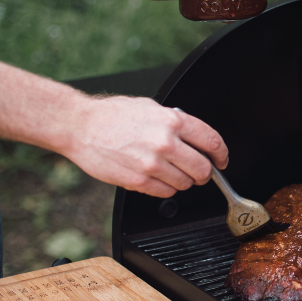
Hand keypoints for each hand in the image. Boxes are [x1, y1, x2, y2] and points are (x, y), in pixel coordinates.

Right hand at [64, 96, 228, 197]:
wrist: (80, 126)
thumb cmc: (113, 115)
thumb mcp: (151, 108)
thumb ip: (176, 122)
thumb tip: (196, 138)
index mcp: (173, 121)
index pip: (212, 142)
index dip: (221, 155)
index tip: (221, 160)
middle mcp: (165, 142)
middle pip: (203, 169)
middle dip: (204, 173)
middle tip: (199, 172)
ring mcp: (152, 164)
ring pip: (185, 183)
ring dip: (183, 181)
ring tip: (170, 171)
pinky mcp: (138, 181)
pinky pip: (165, 192)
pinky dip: (166, 188)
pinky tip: (156, 177)